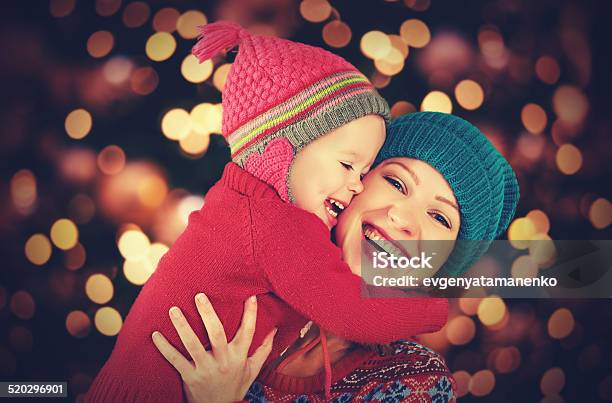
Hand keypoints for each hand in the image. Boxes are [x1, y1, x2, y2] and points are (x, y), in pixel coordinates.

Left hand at [152, 294, 275, 402]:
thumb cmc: (235, 386)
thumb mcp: (253, 370)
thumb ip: (264, 349)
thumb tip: (274, 329)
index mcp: (239, 356)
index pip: (248, 332)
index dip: (250, 314)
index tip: (250, 295)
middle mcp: (223, 361)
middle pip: (217, 334)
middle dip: (208, 314)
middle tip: (199, 295)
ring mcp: (205, 369)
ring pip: (193, 345)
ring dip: (182, 326)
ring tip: (173, 310)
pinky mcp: (189, 377)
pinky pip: (175, 360)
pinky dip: (164, 348)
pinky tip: (155, 334)